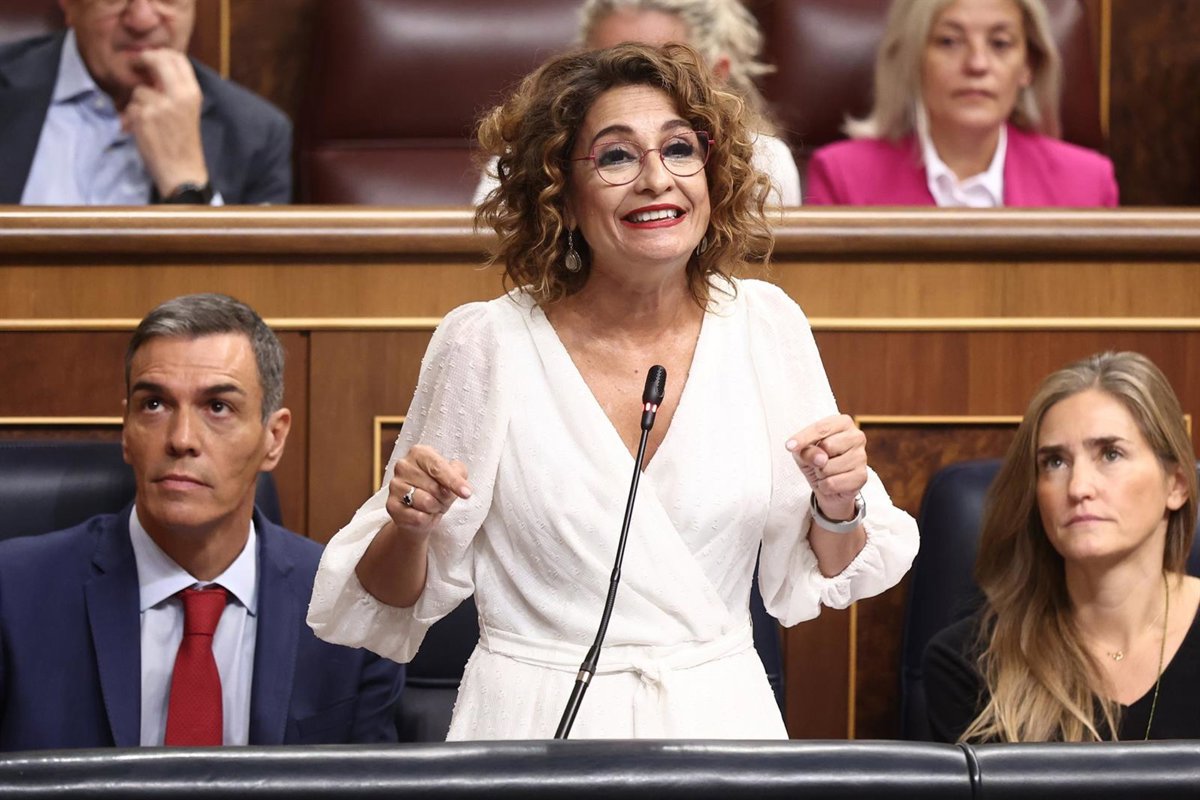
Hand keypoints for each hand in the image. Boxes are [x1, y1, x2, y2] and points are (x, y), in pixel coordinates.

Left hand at [119, 48, 208, 197]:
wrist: (183, 171)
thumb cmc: (184, 143)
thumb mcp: (189, 111)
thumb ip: (175, 89)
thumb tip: (154, 68)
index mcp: (193, 93)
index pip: (178, 58)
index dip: (161, 54)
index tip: (151, 57)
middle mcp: (178, 96)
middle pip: (157, 60)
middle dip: (143, 60)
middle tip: (135, 65)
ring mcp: (160, 106)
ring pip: (139, 90)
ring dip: (138, 103)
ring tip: (149, 120)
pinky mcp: (143, 118)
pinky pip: (130, 108)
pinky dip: (132, 119)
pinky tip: (143, 131)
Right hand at [384, 444, 471, 541]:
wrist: (420, 513)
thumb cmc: (438, 489)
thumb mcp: (453, 476)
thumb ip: (459, 473)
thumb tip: (462, 485)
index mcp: (419, 453)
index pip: (438, 467)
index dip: (454, 481)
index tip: (467, 493)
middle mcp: (403, 466)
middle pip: (435, 487)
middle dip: (445, 497)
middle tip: (442, 499)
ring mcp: (395, 485)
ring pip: (426, 502)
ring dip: (436, 508)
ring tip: (433, 506)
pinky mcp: (391, 505)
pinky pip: (418, 517)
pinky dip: (427, 519)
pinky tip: (423, 514)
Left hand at [786, 414, 866, 520]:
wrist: (829, 486)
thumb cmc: (816, 461)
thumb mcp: (803, 451)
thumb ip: (807, 450)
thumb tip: (821, 459)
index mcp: (843, 423)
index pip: (821, 428)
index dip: (803, 438)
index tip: (789, 446)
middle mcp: (857, 436)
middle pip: (827, 446)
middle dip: (815, 459)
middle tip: (818, 462)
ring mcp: (861, 456)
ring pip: (828, 467)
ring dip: (820, 474)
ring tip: (825, 472)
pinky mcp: (862, 477)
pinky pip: (832, 483)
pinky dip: (825, 486)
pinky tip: (832, 483)